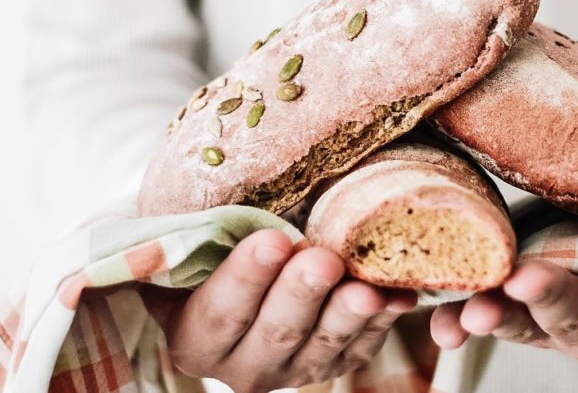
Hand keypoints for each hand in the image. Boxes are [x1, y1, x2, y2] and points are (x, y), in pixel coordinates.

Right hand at [140, 229, 416, 391]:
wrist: (251, 276)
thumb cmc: (215, 253)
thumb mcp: (190, 248)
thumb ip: (188, 241)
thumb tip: (166, 220)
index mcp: (195, 338)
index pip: (219, 312)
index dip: (245, 278)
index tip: (273, 240)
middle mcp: (243, 364)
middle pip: (276, 332)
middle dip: (301, 294)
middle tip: (323, 260)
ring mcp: (295, 369)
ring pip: (324, 344)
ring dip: (347, 315)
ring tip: (366, 289)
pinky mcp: (336, 362)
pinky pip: (363, 345)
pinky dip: (383, 319)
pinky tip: (400, 297)